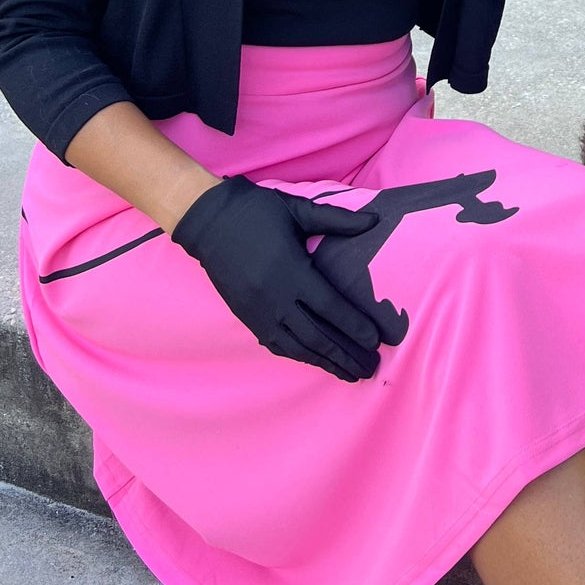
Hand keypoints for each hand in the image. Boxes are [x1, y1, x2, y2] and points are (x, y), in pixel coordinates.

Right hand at [171, 176, 392, 380]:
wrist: (208, 221)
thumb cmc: (257, 211)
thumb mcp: (298, 210)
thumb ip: (338, 221)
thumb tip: (375, 220)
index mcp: (292, 271)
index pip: (330, 307)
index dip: (354, 326)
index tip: (376, 341)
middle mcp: (276, 297)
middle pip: (318, 335)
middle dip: (346, 354)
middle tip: (371, 368)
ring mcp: (259, 311)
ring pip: (297, 346)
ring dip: (326, 362)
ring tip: (350, 374)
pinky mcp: (246, 316)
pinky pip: (276, 344)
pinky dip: (299, 355)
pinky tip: (315, 361)